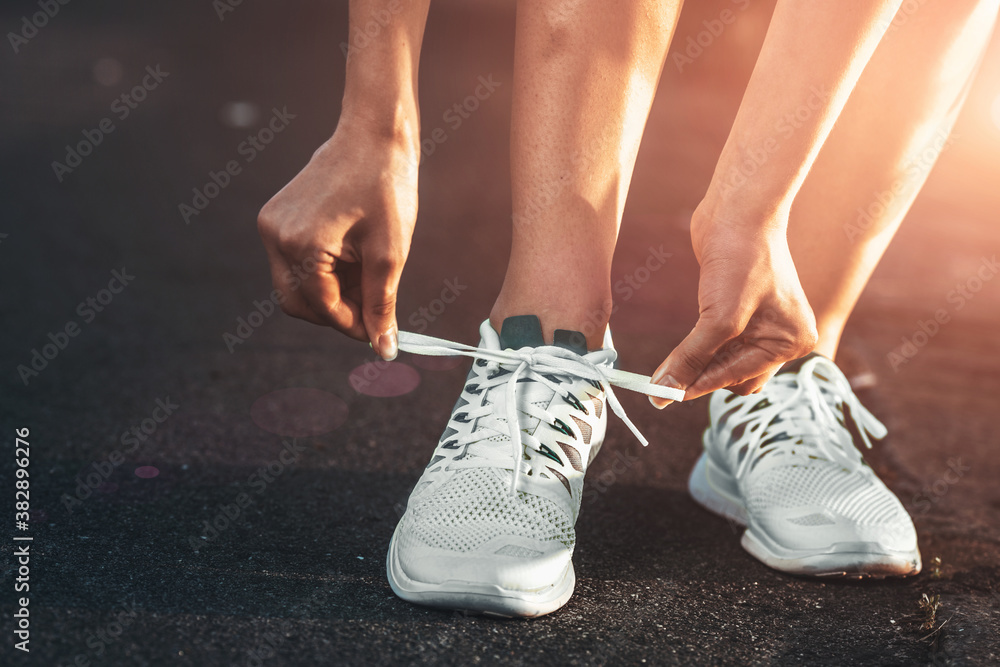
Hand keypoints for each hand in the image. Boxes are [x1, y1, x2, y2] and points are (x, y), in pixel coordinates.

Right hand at [257, 126, 417, 359]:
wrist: (373, 135)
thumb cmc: (386, 186)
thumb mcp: (390, 252)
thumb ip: (382, 303)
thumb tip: (384, 347)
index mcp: (301, 243)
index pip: (323, 307)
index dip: (354, 325)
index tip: (381, 332)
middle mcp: (276, 236)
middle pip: (298, 304)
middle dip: (336, 313)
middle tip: (373, 309)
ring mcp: (271, 225)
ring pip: (295, 286)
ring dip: (330, 293)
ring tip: (366, 273)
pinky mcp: (276, 218)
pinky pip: (295, 262)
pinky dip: (322, 272)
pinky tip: (353, 257)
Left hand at [650, 205, 817, 405]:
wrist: (738, 210)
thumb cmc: (741, 259)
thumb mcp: (719, 317)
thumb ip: (692, 357)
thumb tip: (664, 391)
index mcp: (792, 341)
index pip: (737, 377)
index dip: (697, 386)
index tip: (661, 397)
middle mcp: (783, 336)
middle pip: (735, 377)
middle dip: (701, 378)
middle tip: (662, 384)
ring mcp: (764, 324)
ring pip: (726, 363)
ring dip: (700, 365)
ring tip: (667, 370)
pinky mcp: (742, 311)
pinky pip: (721, 343)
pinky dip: (701, 349)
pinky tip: (681, 351)